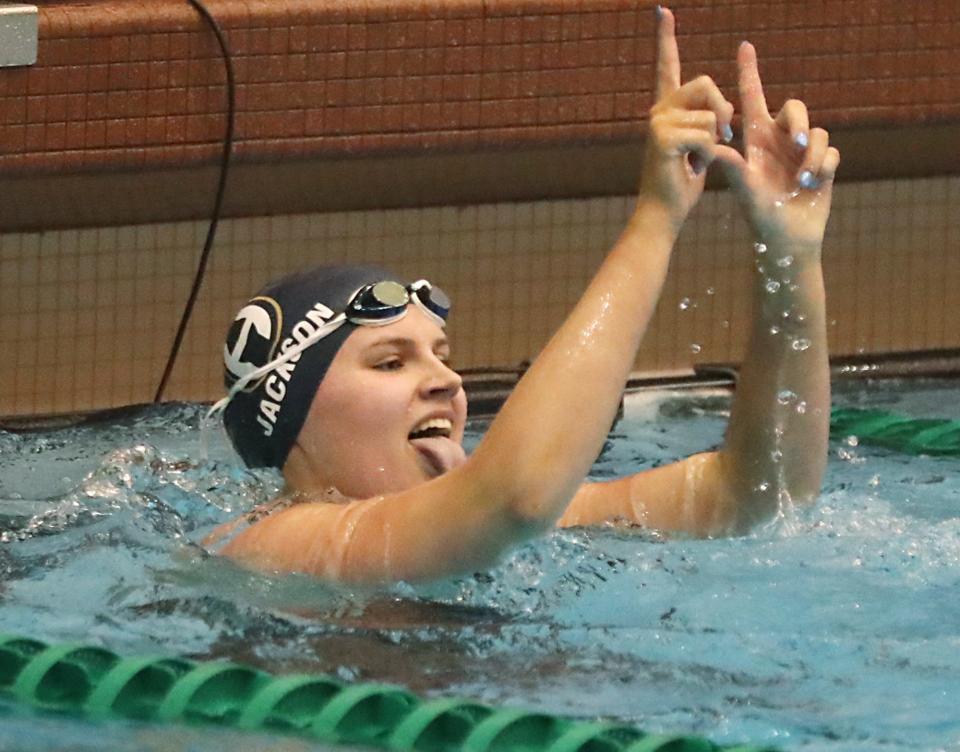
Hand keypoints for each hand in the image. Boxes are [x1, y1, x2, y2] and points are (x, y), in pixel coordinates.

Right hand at [638, 7, 733, 231]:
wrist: (663, 213)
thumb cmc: (681, 184)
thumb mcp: (699, 146)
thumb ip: (707, 121)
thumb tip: (724, 110)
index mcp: (665, 109)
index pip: (667, 67)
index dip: (666, 39)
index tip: (663, 11)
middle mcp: (657, 110)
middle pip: (705, 83)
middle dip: (722, 110)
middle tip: (721, 136)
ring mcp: (657, 123)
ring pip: (710, 114)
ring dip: (715, 141)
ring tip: (696, 161)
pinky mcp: (662, 139)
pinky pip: (706, 134)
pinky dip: (707, 155)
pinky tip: (691, 168)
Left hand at [715, 43, 839, 250]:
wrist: (786, 239)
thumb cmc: (760, 216)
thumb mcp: (743, 189)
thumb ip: (731, 167)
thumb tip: (711, 147)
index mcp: (756, 140)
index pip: (752, 99)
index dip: (749, 72)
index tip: (744, 46)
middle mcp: (779, 140)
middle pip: (795, 107)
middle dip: (799, 121)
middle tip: (796, 142)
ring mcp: (802, 152)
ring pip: (817, 131)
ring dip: (812, 154)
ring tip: (802, 178)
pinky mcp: (823, 164)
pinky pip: (831, 151)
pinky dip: (824, 166)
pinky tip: (813, 184)